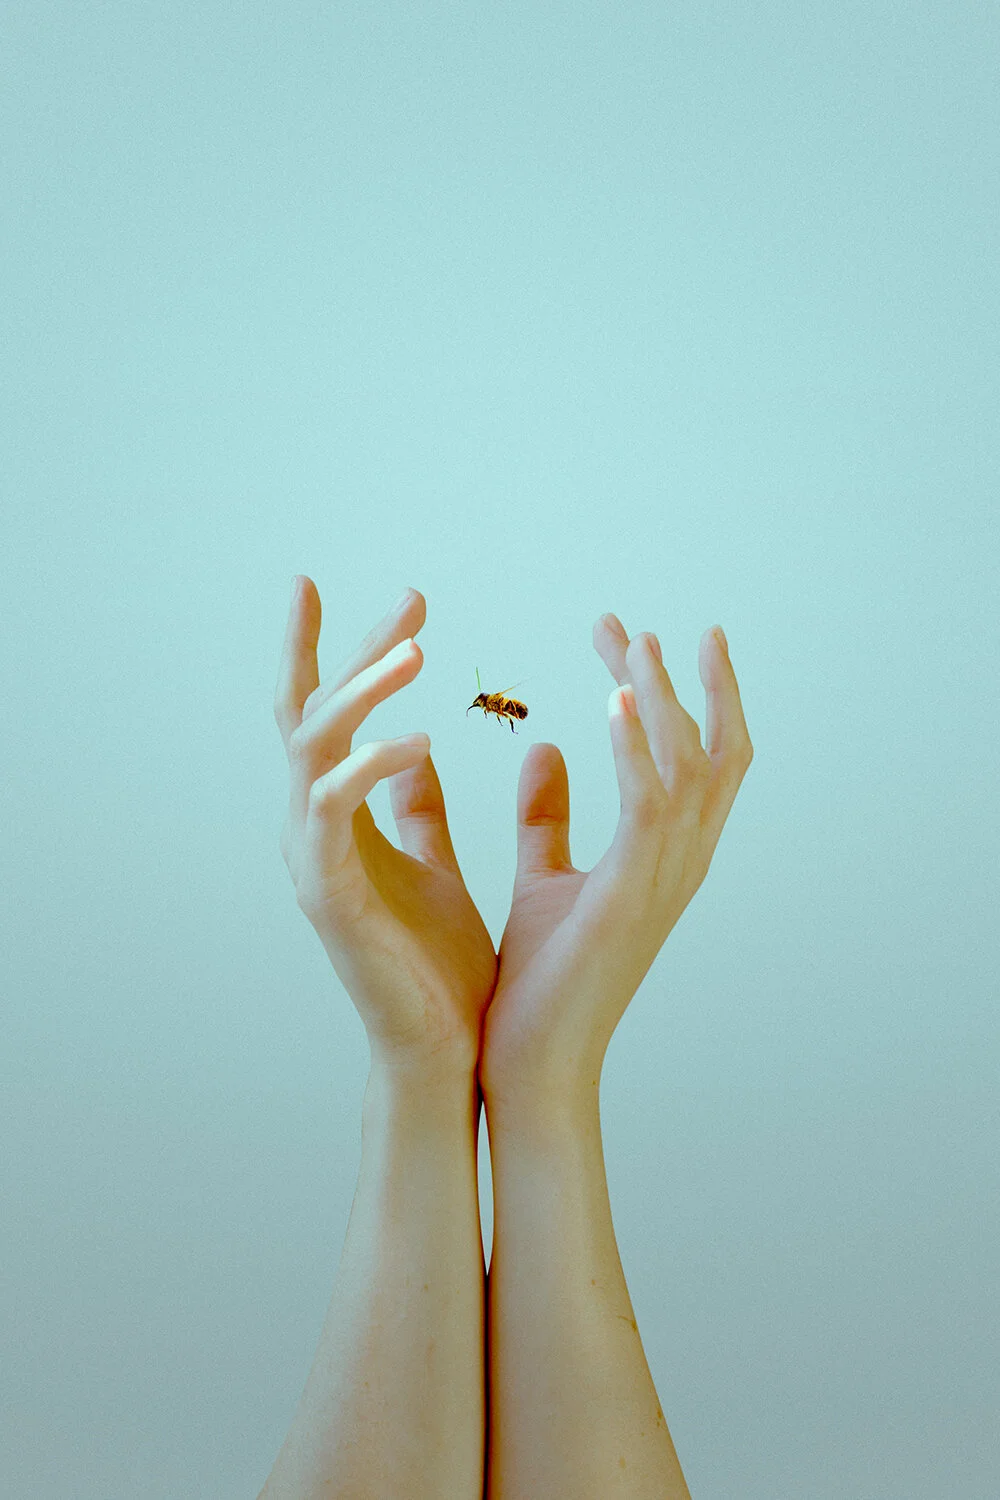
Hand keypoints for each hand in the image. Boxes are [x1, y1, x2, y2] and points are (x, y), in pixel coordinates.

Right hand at [274, 579, 497, 1076]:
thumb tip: (419, 749)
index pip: (330, 715)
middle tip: (412, 598)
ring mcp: (311, 859)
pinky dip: (368, 766)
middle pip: (310, 712)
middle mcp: (310, 829)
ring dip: (360, 691)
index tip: (396, 597)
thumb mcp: (430, 862)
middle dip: (350, 648)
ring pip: (311, 746)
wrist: (442, 1048)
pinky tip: (421, 738)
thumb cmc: (434, 962)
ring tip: (416, 649)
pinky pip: (333, 809)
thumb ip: (417, 807)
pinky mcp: (326, 894)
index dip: (349, 651)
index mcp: (337, 818)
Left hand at [478, 615, 752, 1105]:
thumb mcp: (543, 878)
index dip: (681, 693)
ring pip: (691, 765)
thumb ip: (547, 816)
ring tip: (633, 642)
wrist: (528, 1061)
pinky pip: (648, 803)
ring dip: (664, 698)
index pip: (698, 756)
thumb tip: (546, 747)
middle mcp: (681, 862)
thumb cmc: (540, 979)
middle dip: (683, 680)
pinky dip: (636, 746)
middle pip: (714, 749)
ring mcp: (665, 879)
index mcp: (665, 856)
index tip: (635, 636)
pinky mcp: (630, 895)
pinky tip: (611, 699)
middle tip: (633, 626)